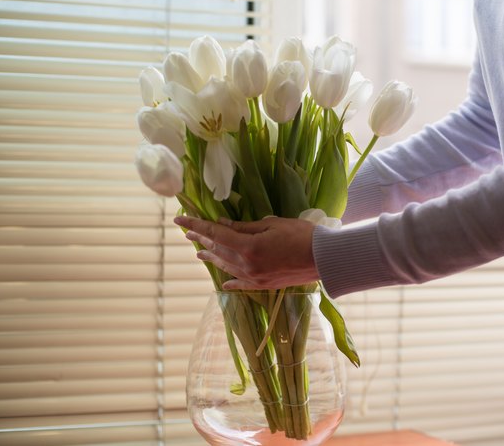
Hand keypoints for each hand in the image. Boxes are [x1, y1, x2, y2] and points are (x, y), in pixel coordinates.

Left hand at [173, 215, 317, 289]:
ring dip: (212, 258)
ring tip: (199, 253)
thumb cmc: (302, 235)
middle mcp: (247, 265)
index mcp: (248, 247)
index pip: (215, 233)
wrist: (324, 258)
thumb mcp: (272, 224)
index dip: (195, 225)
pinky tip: (223, 282)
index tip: (179, 219)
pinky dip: (231, 281)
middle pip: (218, 250)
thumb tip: (222, 224)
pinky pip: (242, 284)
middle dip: (201, 240)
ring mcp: (255, 277)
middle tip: (187, 232)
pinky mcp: (264, 285)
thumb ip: (245, 227)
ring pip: (226, 266)